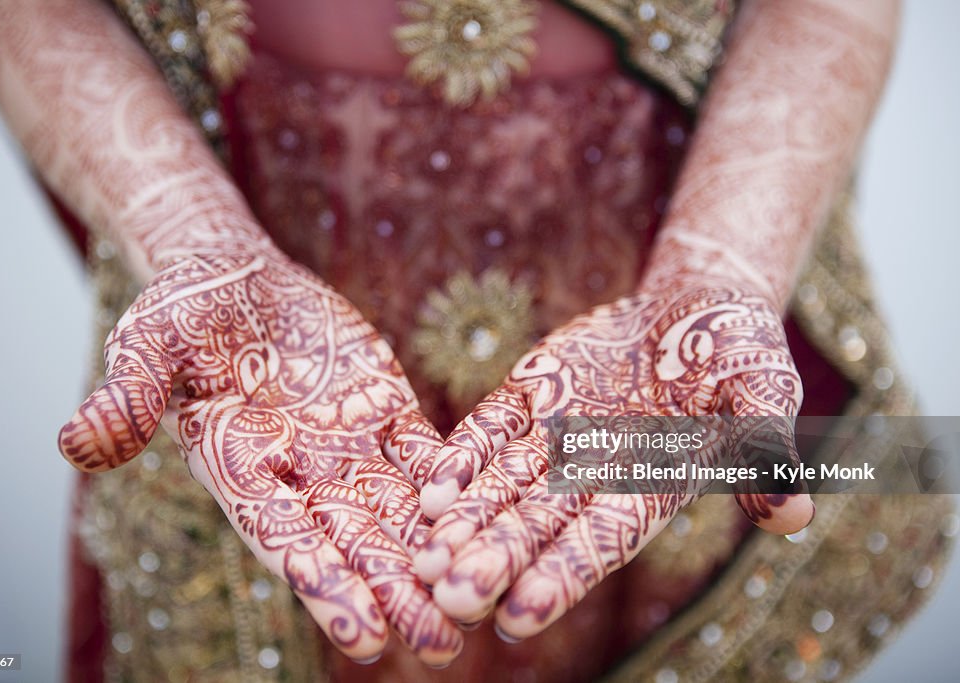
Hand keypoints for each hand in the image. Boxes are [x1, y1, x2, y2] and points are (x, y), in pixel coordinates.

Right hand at [58, 250, 461, 664]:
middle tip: (441, 642)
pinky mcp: (386, 414)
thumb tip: (74, 441)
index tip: (365, 636)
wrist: (236, 275)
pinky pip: (426, 453)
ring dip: (436, 554)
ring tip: (479, 600)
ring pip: (399, 511)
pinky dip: (455, 485)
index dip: (325, 586)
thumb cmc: (181, 308)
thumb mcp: (149, 344)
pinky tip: (493, 514)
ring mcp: (348, 446)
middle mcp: (300, 473)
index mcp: (241, 470)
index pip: (285, 540)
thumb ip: (126, 395)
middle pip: (354, 541)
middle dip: (396, 590)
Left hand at [413, 283, 813, 638]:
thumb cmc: (741, 352)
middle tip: (449, 598)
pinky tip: (429, 491)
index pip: (601, 540)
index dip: (563, 575)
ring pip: (501, 489)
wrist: (693, 304)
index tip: (520, 615)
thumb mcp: (763, 391)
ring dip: (463, 523)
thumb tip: (796, 512)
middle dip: (494, 561)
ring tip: (422, 559)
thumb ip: (767, 449)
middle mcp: (593, 476)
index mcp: (649, 488)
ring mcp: (554, 438)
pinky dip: (460, 459)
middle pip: (537, 526)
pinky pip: (489, 432)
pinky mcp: (529, 398)